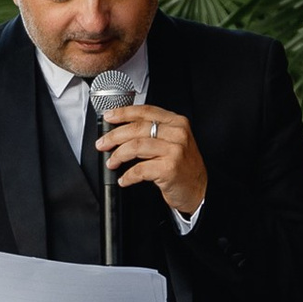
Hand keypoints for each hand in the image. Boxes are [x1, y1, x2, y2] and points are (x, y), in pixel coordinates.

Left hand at [97, 99, 205, 218]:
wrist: (199, 190)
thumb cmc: (183, 166)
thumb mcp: (174, 141)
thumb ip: (154, 131)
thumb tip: (121, 129)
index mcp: (177, 122)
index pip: (145, 111)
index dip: (123, 113)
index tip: (108, 117)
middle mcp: (177, 133)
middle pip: (137, 128)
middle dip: (114, 136)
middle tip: (102, 144)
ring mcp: (175, 150)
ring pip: (136, 147)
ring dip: (118, 155)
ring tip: (112, 162)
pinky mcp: (169, 168)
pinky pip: (140, 169)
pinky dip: (128, 176)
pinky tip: (124, 179)